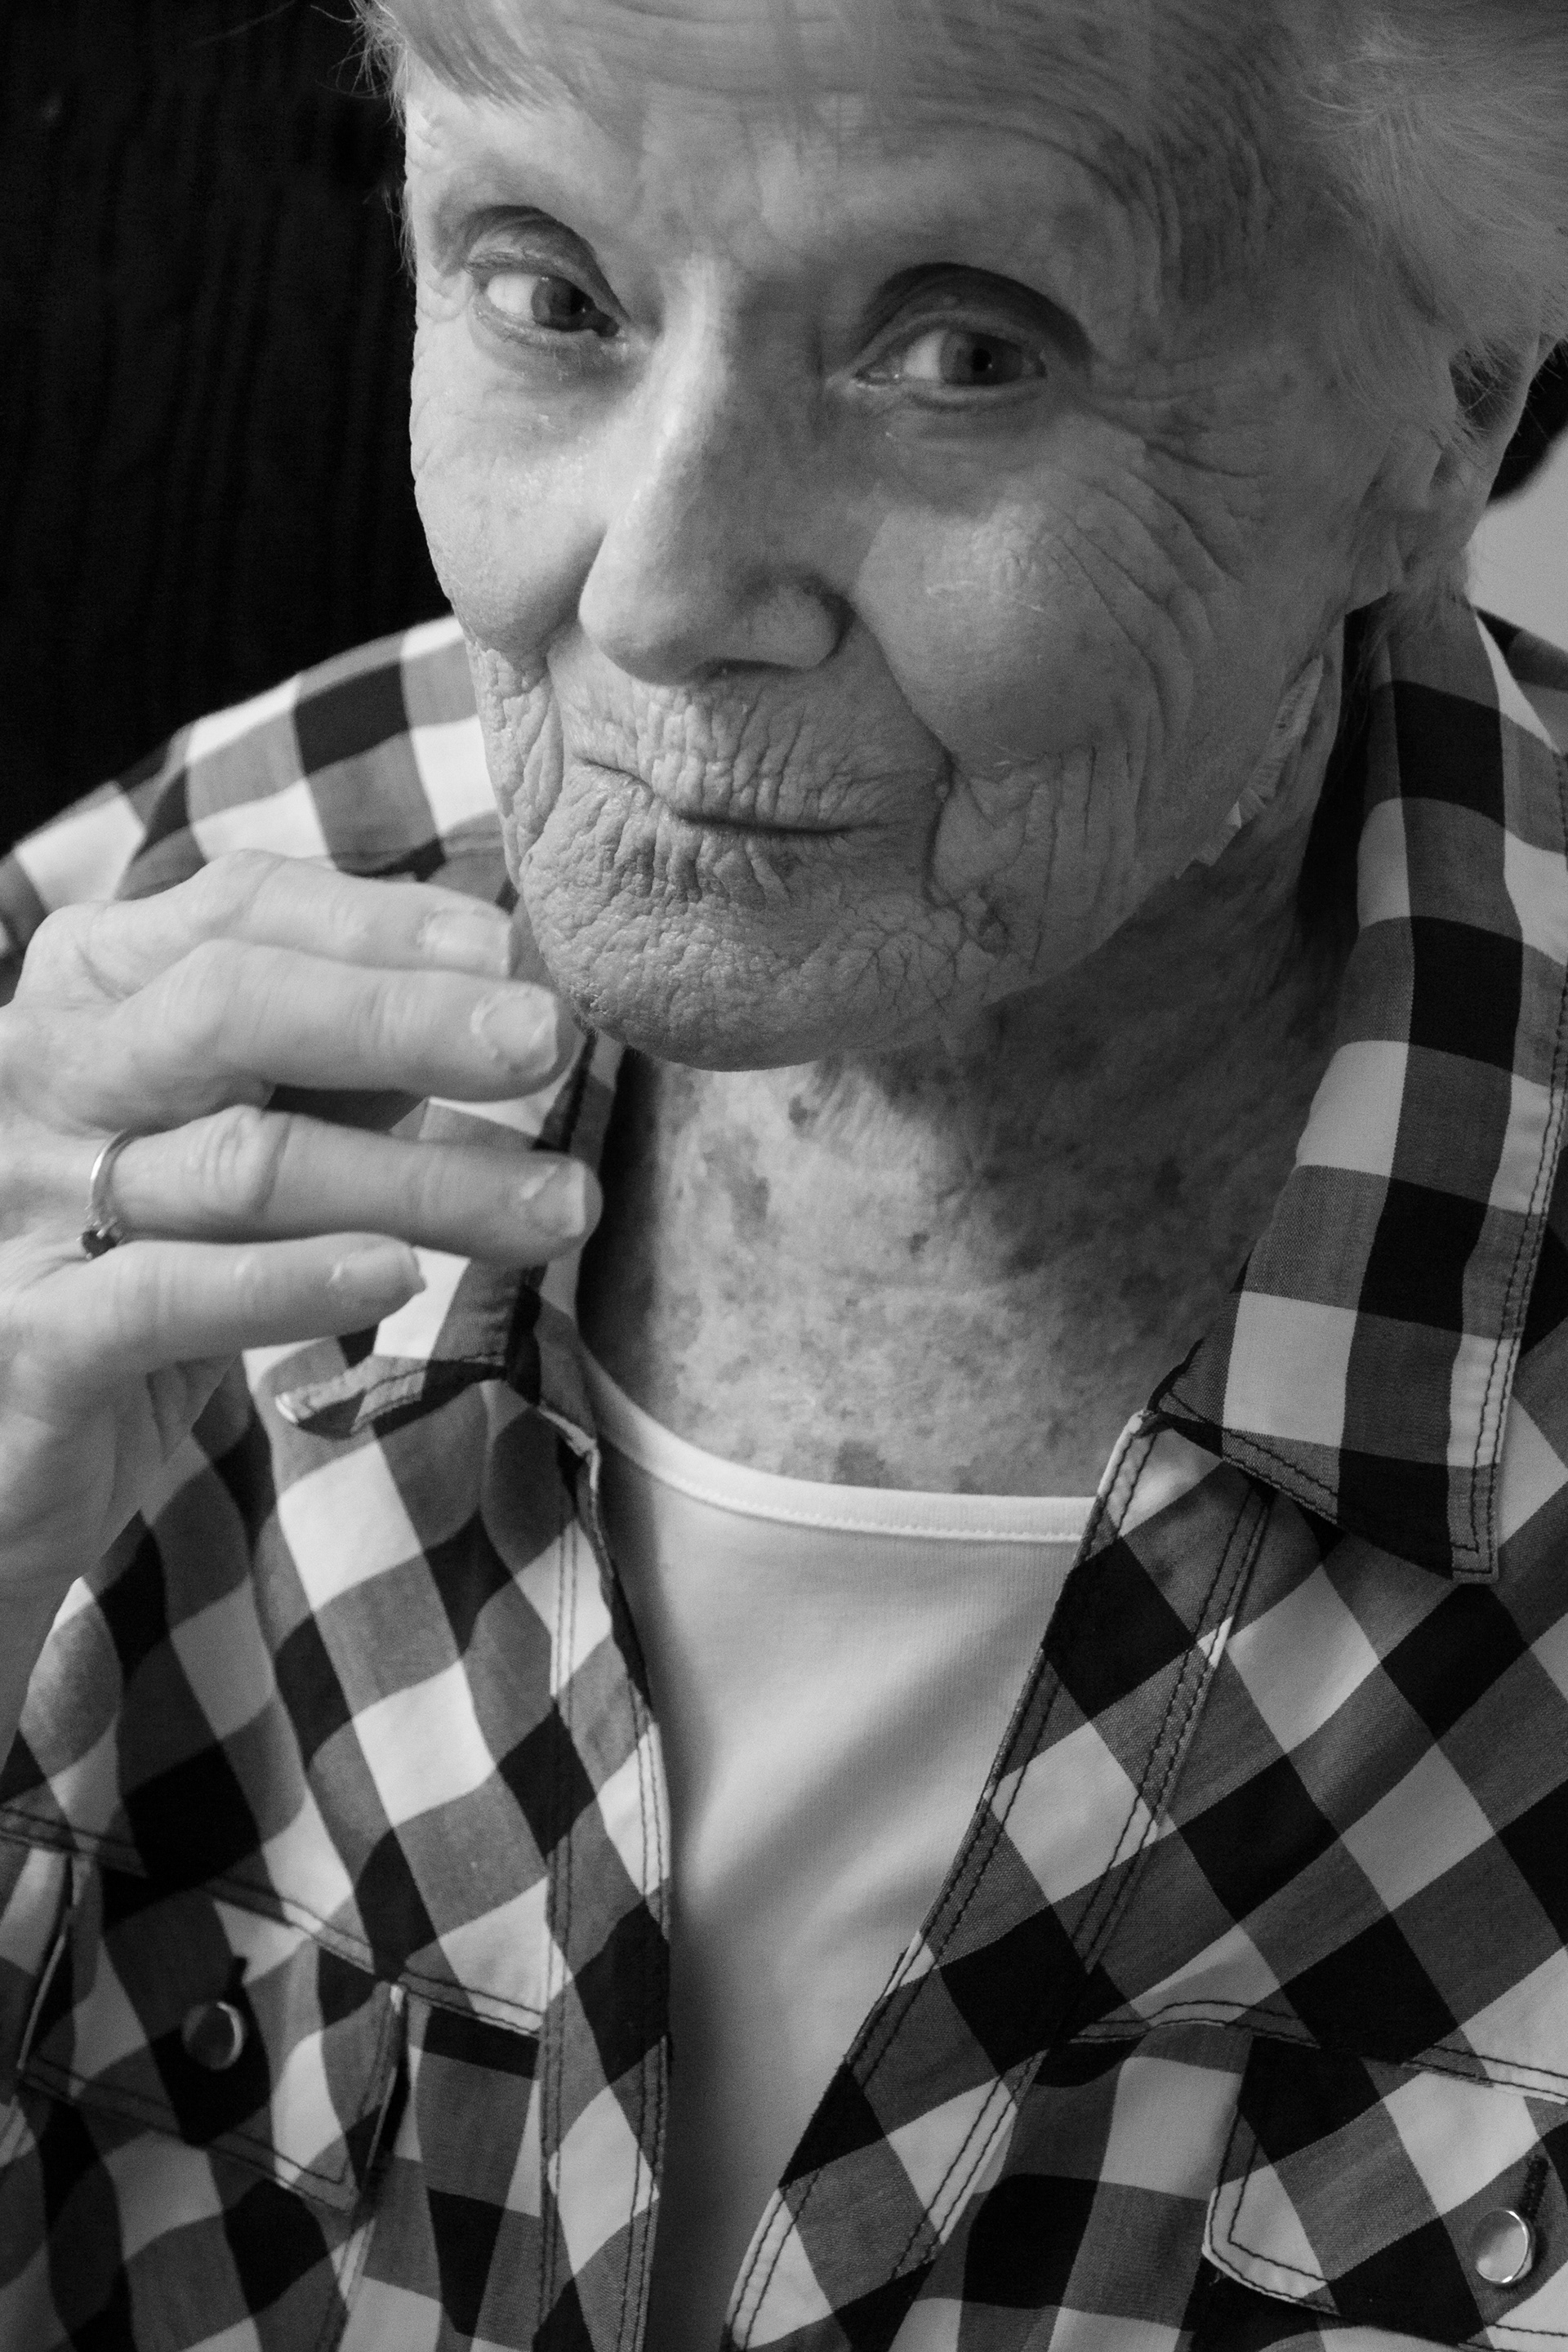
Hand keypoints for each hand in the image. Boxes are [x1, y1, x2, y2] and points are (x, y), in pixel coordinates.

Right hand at [0, 851, 597, 1602]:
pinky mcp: (32, 1337)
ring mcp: (24, 1202)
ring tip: (556, 1202)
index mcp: (94, 990)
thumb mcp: (231, 1130)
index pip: (243, 912)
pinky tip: (396, 1277)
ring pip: (242, 1163)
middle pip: (234, 1008)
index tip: (518, 951)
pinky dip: (292, 1282)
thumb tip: (503, 993)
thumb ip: (339, 1065)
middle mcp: (46, 1072)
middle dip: (407, 1016)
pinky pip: (168, 1296)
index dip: (388, 925)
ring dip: (419, 1179)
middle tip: (549, 1038)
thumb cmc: (135, 1257)